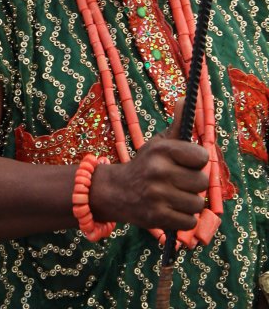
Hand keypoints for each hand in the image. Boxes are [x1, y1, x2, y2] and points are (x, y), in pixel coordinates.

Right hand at [92, 99, 208, 231]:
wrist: (117, 190)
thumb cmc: (146, 164)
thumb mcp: (158, 143)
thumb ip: (178, 125)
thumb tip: (185, 98)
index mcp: (162, 149)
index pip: (202, 157)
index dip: (198, 162)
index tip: (187, 164)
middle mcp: (159, 170)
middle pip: (202, 182)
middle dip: (194, 184)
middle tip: (180, 182)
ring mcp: (157, 195)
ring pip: (197, 204)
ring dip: (190, 203)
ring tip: (175, 197)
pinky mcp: (156, 217)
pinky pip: (189, 221)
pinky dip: (184, 219)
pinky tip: (171, 210)